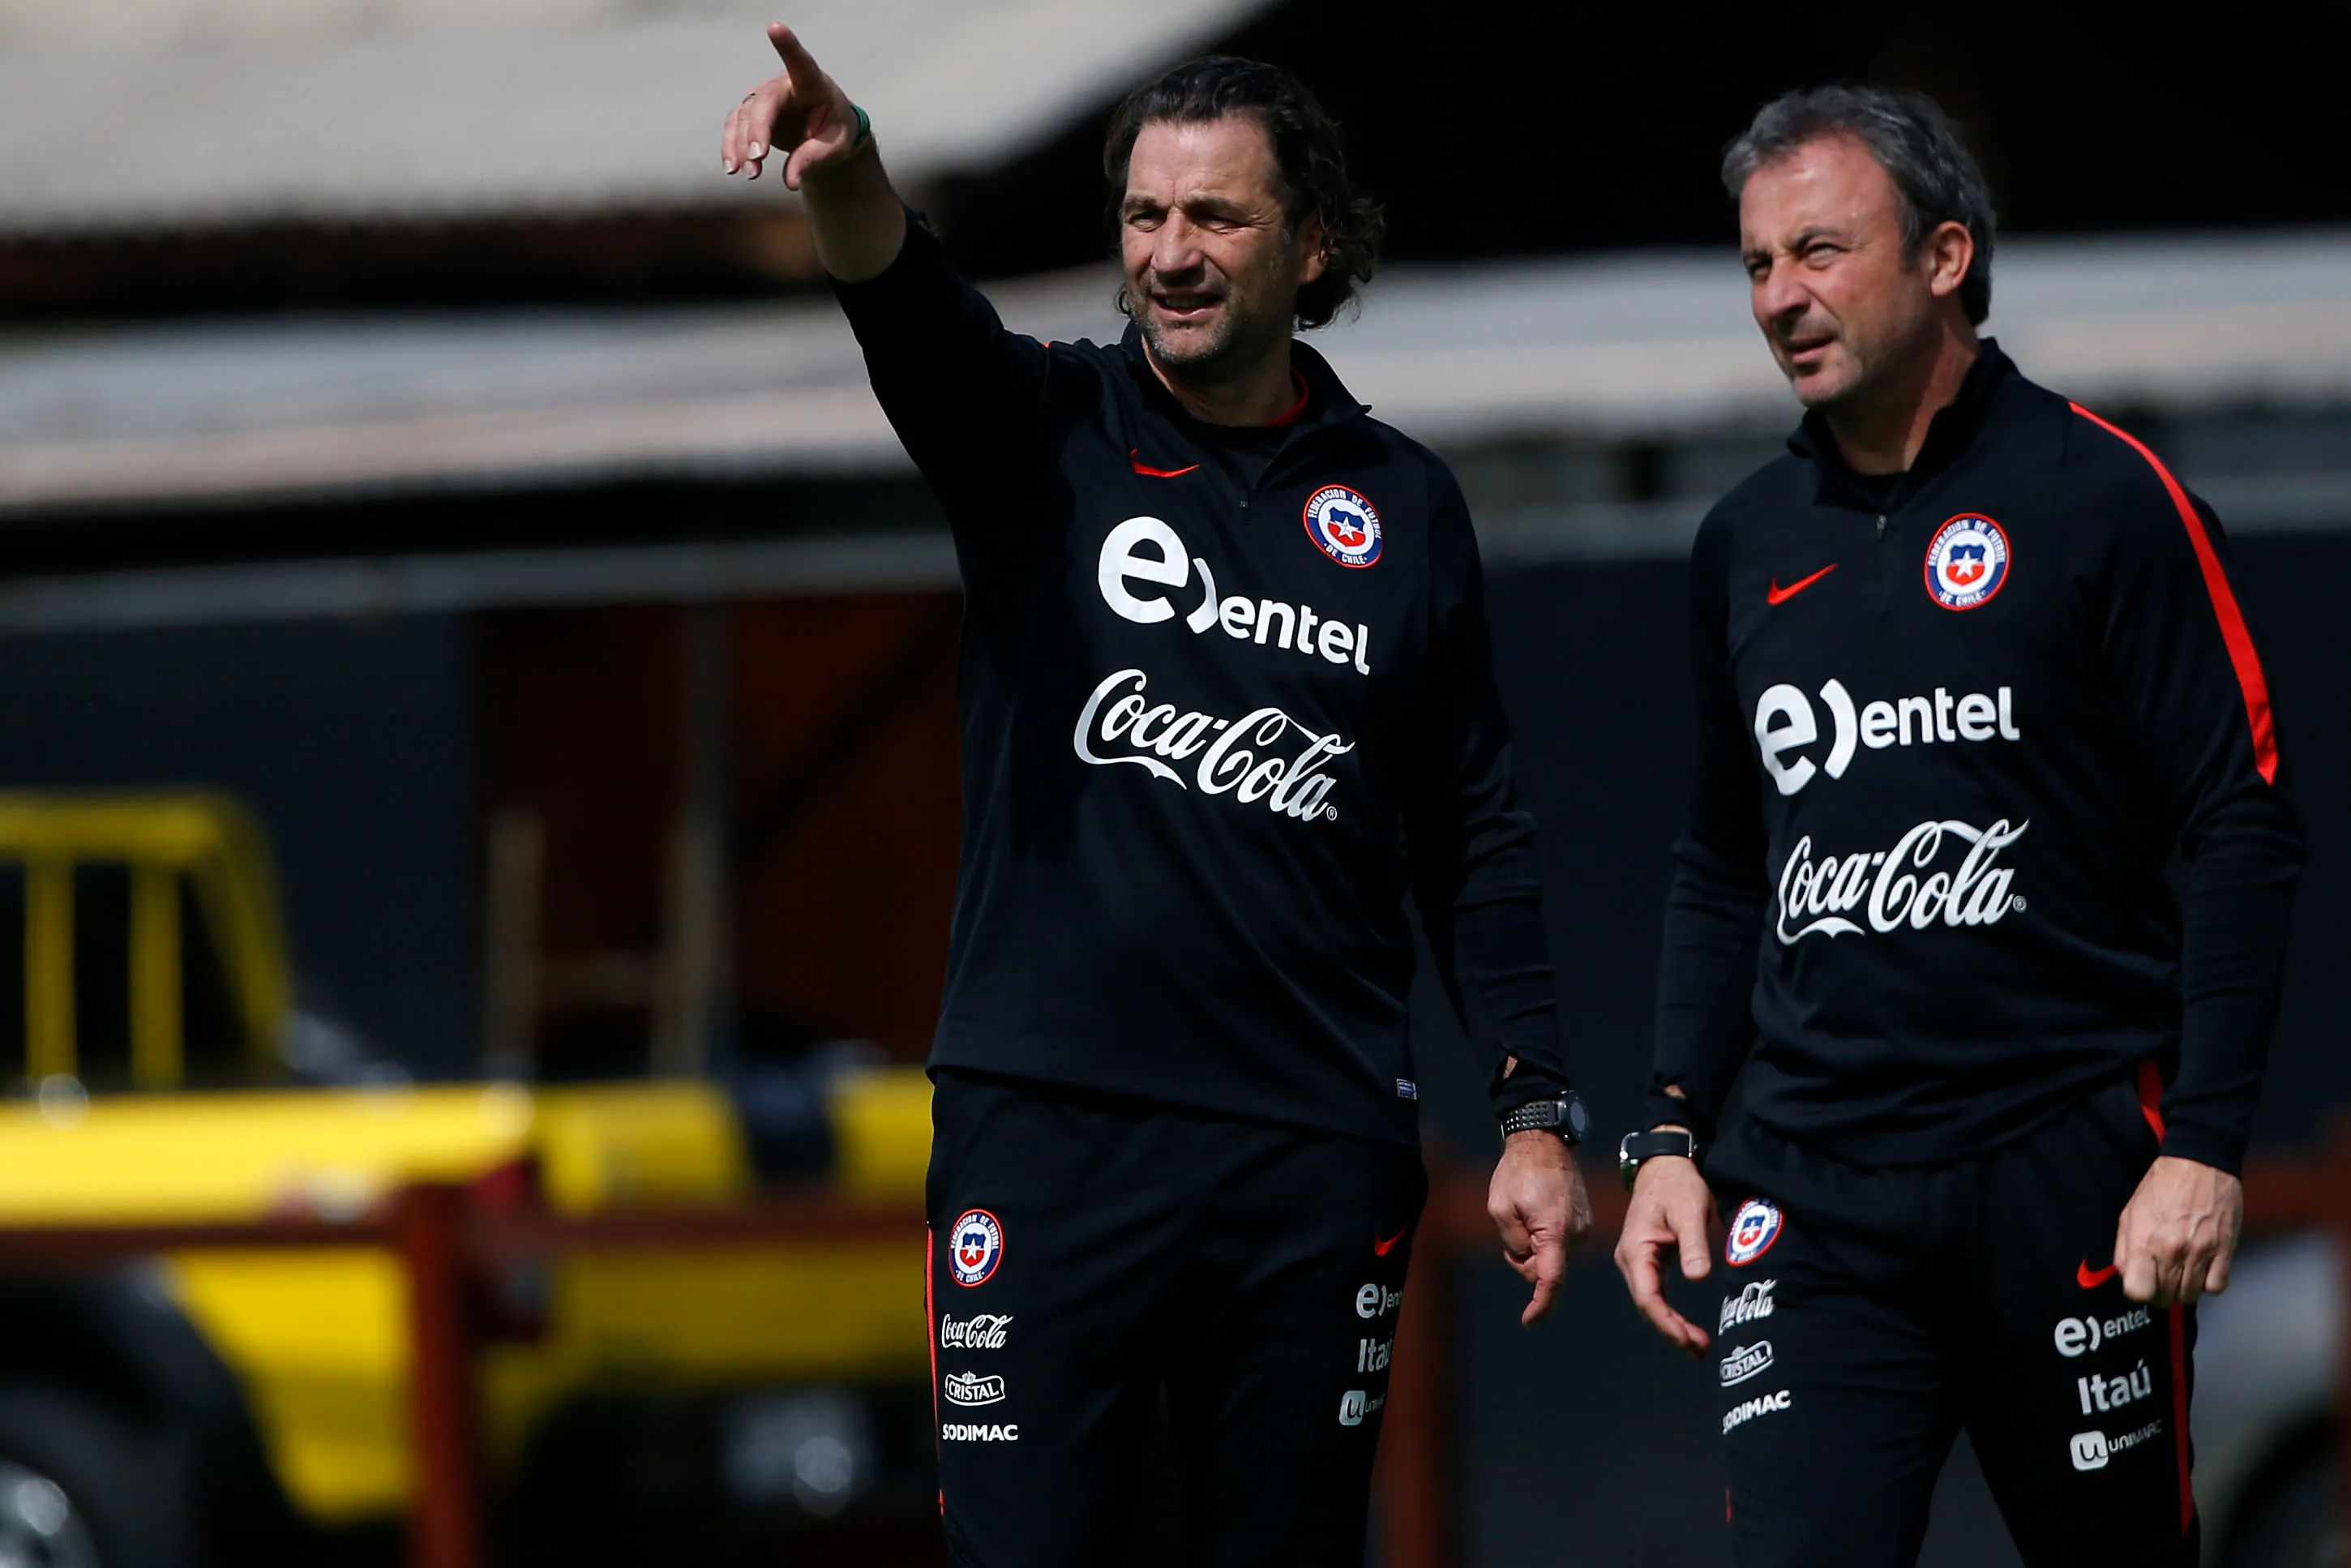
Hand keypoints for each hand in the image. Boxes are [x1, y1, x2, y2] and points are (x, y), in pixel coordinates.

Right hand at [721, 24, 862, 186]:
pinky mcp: (751, 114)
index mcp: (812, 84)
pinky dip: (731, 148)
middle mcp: (783, 85)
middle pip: (764, 103)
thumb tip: (790, 181)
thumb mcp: (833, 147)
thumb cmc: (835, 131)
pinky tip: (732, 168)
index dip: (787, 46)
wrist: (825, 133)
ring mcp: (764, 98)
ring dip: (743, 146)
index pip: (800, 62)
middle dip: (757, 131)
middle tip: (758, 158)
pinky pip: (735, 128)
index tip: (775, 27)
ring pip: (745, 118)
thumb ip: (812, 158)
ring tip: (750, 173)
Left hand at [1488, 1131, 1594, 1325]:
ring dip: (1534, 1248)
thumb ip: (1514, 1244)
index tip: (1529, 1321)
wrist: (1544, 1143)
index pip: (1550, 1279)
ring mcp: (1583, 1228)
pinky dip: (1544, 1239)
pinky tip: (1535, 1214)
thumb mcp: (1500, 1209)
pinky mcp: (1583, 1222)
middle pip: (1547, 1270)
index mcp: (1556, 1231)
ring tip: (1523, 1215)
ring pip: (1552, 1258)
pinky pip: (1560, 1244)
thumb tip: (1529, 1262)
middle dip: (1525, 1261)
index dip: (1540, 1304)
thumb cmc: (1518, 1173)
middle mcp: (1576, 1234)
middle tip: (1511, 1230)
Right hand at [1612, 1144, 1714, 1356]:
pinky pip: (1655, 1293)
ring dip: (1672, 1326)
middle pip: (1647, 1305)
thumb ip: (1692, 1244)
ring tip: (1699, 1346)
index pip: (1647, 1296)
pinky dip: (1670, 1313)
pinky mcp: (1648, 1260)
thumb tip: (1697, 1278)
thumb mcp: (1689, 1211)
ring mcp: (1637, 1260)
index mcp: (1636, 1249)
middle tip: (1701, 1350)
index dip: (1666, 1322)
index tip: (1688, 1340)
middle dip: (1671, 1330)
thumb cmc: (1677, 1185)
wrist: (1666, 1165)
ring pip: (1650, 1302)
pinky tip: (1686, 1328)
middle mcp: (1631, 1259)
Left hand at [2114, 1154, 2242, 1306]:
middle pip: (2165, 1297)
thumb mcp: (2129, 1214)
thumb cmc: (2160, 1187)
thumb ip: (2124, 1248)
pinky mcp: (2225, 1251)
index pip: (2138, 1291)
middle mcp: (2172, 1251)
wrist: (2199, 1164)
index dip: (2138, 1291)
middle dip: (2160, 1293)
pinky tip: (2202, 1271)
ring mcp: (2201, 1252)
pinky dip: (2208, 1284)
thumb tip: (2127, 1276)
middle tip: (2161, 1278)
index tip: (2141, 1284)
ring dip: (2183, 1289)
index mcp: (2144, 1241)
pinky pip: (2217, 1287)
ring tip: (2180, 1273)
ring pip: (2191, 1295)